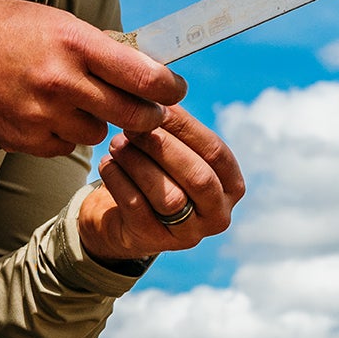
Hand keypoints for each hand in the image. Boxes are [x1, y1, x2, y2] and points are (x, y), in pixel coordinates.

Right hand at [0, 0, 185, 157]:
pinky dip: (63, 135)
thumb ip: (96, 45)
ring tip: (73, 102)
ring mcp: (44, 114)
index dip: (169, 87)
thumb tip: (140, 64)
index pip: (143, 75)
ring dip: (95, 121)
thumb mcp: (53, 20)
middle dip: (147, 115)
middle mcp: (63, 81)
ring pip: (97, 132)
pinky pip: (64, 147)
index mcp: (75, 43)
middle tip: (149, 111)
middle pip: (132, 114)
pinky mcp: (26, 139)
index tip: (175, 89)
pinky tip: (46, 115)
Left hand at [79, 105, 244, 262]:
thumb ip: (174, 129)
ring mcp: (188, 234)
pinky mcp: (154, 242)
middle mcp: (217, 215)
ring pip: (169, 197)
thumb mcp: (172, 151)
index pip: (216, 153)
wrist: (123, 217)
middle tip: (135, 126)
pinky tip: (107, 164)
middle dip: (165, 147)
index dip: (188, 128)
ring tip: (117, 143)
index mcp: (231, 186)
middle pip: (198, 178)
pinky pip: (137, 210)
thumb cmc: (155, 173)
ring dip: (140, 164)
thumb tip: (158, 95)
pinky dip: (120, 182)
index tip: (160, 106)